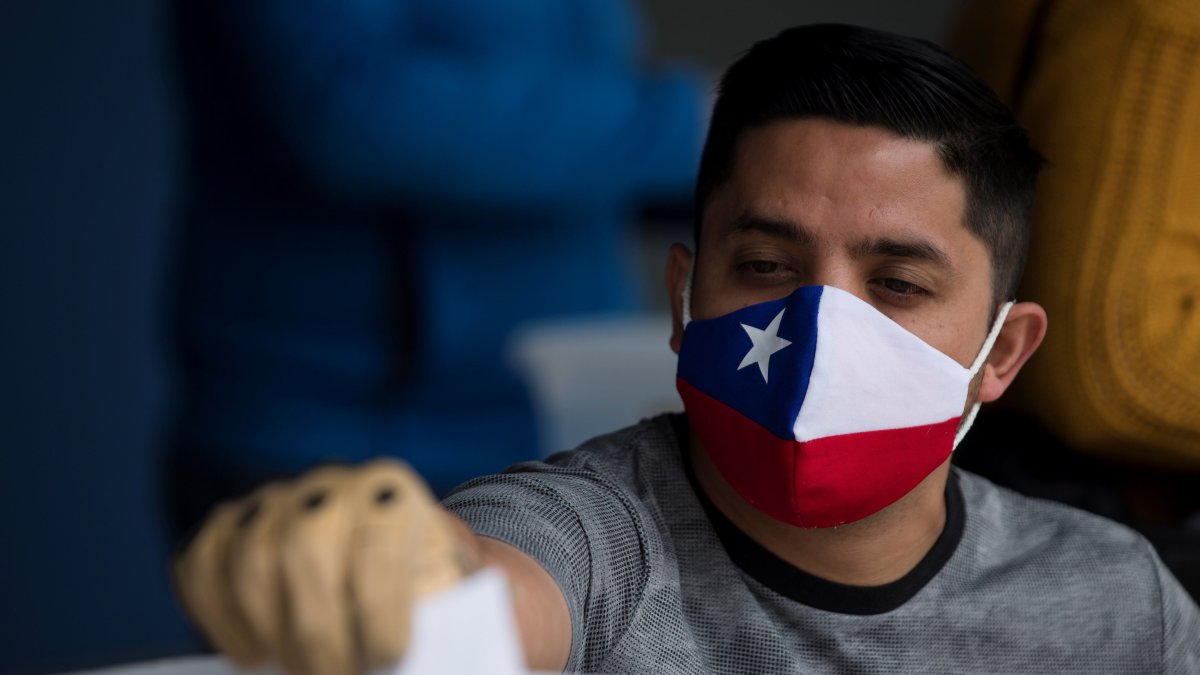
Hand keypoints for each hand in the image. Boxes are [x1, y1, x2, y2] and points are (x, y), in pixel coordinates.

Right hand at [172, 459, 479, 674]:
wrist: (397, 556)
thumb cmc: (426, 583)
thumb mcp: (452, 589)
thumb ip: (438, 610)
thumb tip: (422, 655)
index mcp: (392, 490)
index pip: (377, 541)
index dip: (378, 609)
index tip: (388, 658)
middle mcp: (329, 485)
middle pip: (307, 546)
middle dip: (318, 629)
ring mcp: (273, 501)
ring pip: (252, 559)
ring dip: (272, 630)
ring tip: (300, 671)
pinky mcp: (229, 526)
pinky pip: (202, 563)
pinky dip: (218, 616)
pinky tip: (252, 654)